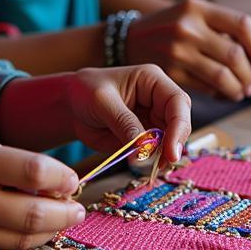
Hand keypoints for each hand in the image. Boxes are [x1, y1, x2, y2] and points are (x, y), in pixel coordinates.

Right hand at [0, 133, 83, 249]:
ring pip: (21, 237)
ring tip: (63, 219)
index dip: (61, 177)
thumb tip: (50, 179)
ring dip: (50, 230)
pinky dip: (23, 239)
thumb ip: (7, 159)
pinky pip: (0, 246)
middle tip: (79, 208)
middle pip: (33, 213)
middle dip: (66, 212)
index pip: (33, 171)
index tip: (73, 179)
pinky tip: (34, 229)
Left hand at [65, 64, 190, 164]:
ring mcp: (153, 119)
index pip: (177, 102)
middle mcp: (158, 100)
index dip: (179, 126)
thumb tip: (143, 151)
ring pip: (171, 139)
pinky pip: (156, 151)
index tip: (171, 151)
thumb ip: (124, 123)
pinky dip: (153, 162)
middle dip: (175, 143)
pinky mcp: (145, 137)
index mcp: (153, 81)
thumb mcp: (102, 102)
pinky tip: (145, 168)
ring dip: (165, 155)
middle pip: (180, 122)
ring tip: (152, 168)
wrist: (71, 106)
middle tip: (164, 164)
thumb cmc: (85, 91)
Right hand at [126, 0, 250, 100]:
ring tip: (240, 92)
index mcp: (197, 7)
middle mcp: (187, 26)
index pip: (242, 25)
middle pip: (235, 55)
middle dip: (249, 75)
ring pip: (222, 76)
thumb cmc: (169, 27)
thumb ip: (220, 26)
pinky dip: (219, 94)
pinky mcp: (169, 73)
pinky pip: (205, 87)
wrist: (127, 40)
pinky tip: (221, 93)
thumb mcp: (191, 13)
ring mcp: (176, 50)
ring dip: (237, 89)